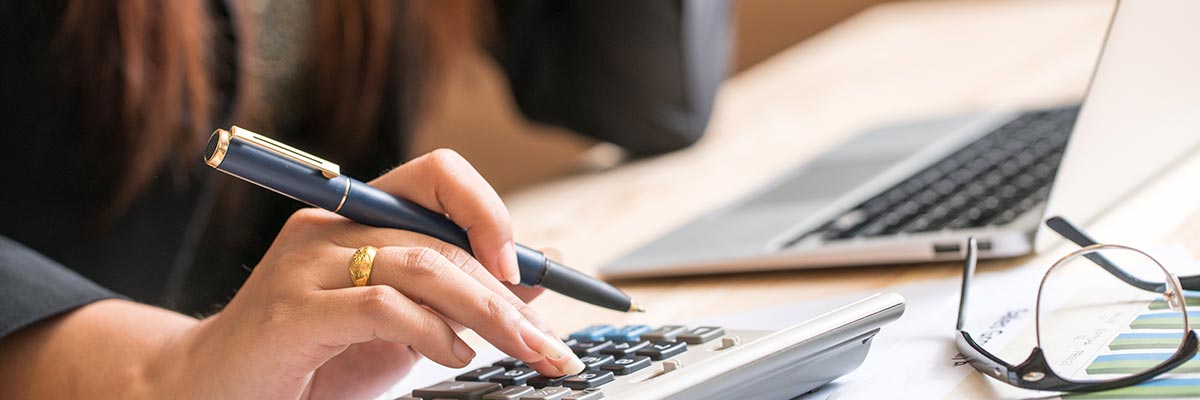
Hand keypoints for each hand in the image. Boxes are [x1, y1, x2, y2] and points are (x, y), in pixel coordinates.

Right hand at [155, 149, 583, 398]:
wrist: (209, 393)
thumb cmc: (312, 359)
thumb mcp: (403, 325)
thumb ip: (458, 296)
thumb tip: (535, 274)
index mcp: (358, 216)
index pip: (439, 174)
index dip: (490, 211)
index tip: (527, 268)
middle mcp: (332, 227)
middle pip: (443, 236)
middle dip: (508, 293)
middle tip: (551, 343)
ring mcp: (308, 266)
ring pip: (423, 265)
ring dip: (485, 313)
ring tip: (519, 351)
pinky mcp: (293, 313)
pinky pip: (382, 306)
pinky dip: (432, 332)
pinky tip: (454, 355)